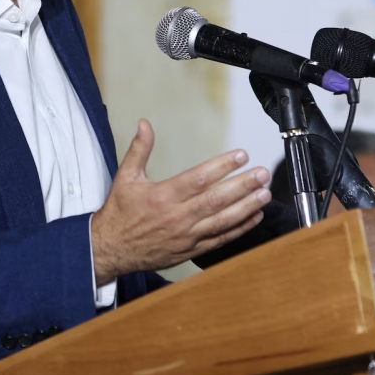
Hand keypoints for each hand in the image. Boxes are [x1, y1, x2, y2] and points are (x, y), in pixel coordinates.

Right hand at [91, 119, 271, 282]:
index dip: (222, 166)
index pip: (199, 178)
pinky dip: (239, 229)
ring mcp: (186, 236)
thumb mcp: (125, 177)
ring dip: (246, 207)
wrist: (110, 250)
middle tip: (262, 173)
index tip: (241, 155)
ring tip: (264, 194)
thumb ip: (138, 150)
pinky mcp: (190, 250)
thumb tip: (144, 124)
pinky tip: (254, 217)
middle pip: (216, 200)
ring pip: (222, 221)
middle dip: (243, 186)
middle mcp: (176, 217)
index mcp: (162, 196)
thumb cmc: (119, 213)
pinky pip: (219, 239)